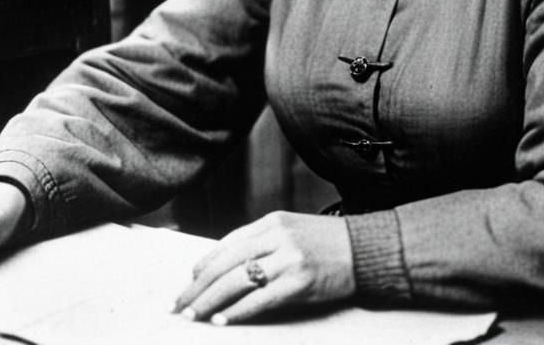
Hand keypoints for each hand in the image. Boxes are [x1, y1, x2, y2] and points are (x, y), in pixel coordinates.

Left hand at [173, 211, 354, 324]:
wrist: (365, 249)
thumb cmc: (326, 243)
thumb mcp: (290, 231)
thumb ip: (260, 243)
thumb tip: (224, 267)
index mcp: (271, 222)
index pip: (226, 245)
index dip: (202, 267)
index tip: (188, 285)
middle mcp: (276, 236)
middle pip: (225, 263)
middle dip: (197, 288)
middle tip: (178, 306)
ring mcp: (288, 258)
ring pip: (236, 281)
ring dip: (209, 302)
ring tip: (192, 316)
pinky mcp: (300, 281)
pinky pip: (260, 299)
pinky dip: (237, 311)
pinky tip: (222, 320)